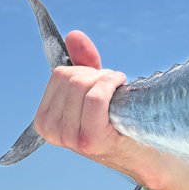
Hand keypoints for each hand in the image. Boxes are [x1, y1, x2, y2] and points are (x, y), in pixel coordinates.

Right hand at [34, 30, 188, 189]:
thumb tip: (74, 35)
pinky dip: (111, 86)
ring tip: (117, 95)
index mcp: (44, 120)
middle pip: (71, 77)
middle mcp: (51, 131)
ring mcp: (69, 138)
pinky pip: (95, 97)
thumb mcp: (94, 91)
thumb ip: (82, 62)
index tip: (102, 82)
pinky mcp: (90, 139)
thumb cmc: (118, 121)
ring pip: (83, 84)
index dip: (86, 72)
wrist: (143, 154)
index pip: (60, 74)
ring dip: (107, 81)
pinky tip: (122, 90)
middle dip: (97, 76)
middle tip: (114, 89)